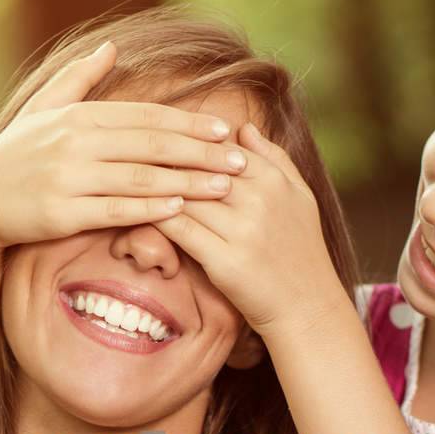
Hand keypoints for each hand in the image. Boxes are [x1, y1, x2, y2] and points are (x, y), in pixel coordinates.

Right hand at [0, 40, 249, 262]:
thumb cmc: (15, 157)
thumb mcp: (43, 110)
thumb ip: (79, 79)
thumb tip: (111, 46)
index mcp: (79, 116)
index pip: (146, 117)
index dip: (189, 123)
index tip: (226, 130)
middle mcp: (75, 143)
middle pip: (152, 145)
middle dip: (201, 152)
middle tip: (239, 160)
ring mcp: (68, 178)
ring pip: (140, 177)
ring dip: (187, 182)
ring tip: (224, 187)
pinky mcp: (61, 212)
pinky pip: (115, 209)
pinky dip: (149, 207)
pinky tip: (180, 208)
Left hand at [151, 123, 344, 337]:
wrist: (308, 306)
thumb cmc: (301, 250)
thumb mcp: (300, 196)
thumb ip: (274, 158)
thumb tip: (243, 127)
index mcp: (275, 181)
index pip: (222, 146)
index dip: (190, 140)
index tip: (161, 136)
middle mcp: (260, 200)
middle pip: (200, 166)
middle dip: (165, 157)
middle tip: (130, 149)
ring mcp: (243, 231)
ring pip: (186, 195)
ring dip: (154, 185)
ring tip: (126, 176)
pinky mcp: (225, 261)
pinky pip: (181, 229)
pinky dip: (157, 216)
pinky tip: (137, 211)